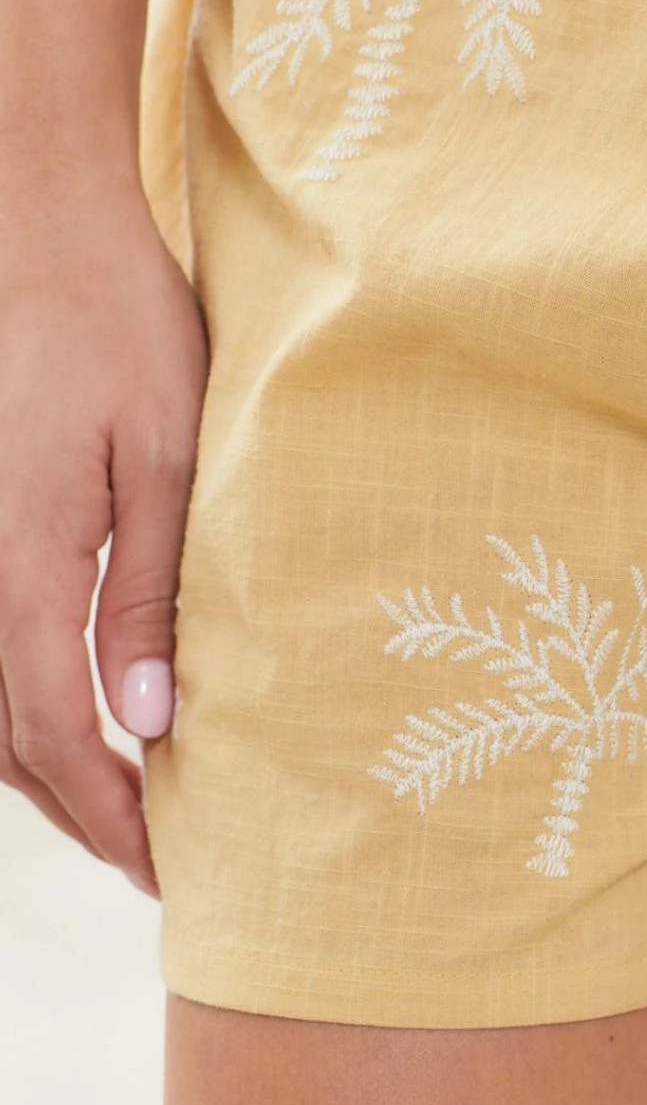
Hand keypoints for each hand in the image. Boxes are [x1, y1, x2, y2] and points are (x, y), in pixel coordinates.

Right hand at [0, 171, 208, 893]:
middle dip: (83, 812)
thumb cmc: (124, 327)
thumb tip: (152, 723)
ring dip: (52, 767)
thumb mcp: (171, 457)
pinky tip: (85, 717)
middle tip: (160, 864)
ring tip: (130, 811)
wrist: (47, 235)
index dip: (110, 815)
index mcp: (21, 564)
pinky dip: (30, 706)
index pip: (57, 735)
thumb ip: (154, 592)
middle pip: (10, 739)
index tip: (169, 869)